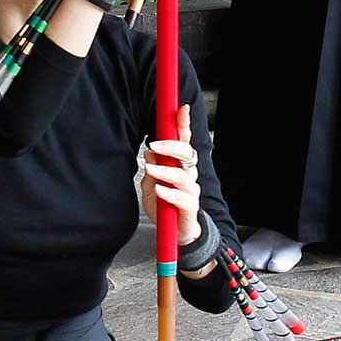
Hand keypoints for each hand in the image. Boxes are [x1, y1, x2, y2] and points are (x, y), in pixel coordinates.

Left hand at [142, 103, 201, 245]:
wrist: (176, 232)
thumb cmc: (164, 203)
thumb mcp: (151, 183)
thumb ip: (152, 167)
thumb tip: (150, 151)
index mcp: (180, 164)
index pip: (183, 140)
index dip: (183, 124)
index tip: (181, 108)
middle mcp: (188, 174)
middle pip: (186, 153)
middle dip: (172, 145)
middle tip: (154, 143)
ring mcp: (191, 190)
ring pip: (182, 175)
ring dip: (165, 170)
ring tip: (151, 169)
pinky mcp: (189, 207)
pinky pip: (181, 198)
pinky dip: (169, 192)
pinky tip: (159, 190)